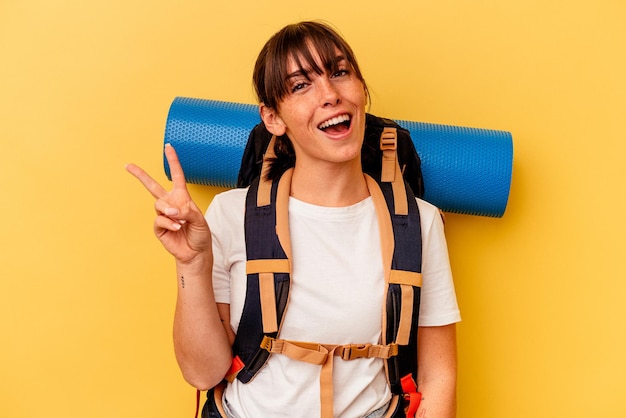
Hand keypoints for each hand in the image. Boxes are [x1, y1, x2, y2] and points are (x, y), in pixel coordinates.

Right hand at [126, 144, 210, 262]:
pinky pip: (159, 219)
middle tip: (128, 165)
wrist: (195, 252)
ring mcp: (163, 215)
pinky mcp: (158, 227)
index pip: (177, 176)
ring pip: (159, 205)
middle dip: (140, 175)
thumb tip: (172, 210)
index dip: (173, 161)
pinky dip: (169, 223)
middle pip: (153, 186)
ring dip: (170, 212)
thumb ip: (187, 211)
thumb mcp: (200, 220)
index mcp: (182, 198)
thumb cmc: (200, 234)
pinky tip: (176, 227)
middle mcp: (170, 204)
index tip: (168, 147)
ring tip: (180, 220)